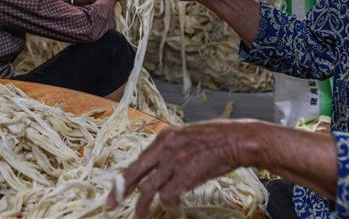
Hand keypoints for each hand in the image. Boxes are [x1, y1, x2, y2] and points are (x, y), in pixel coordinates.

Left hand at [106, 120, 258, 217]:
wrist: (237, 140)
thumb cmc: (216, 140)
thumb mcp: (187, 137)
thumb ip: (170, 150)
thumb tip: (157, 168)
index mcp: (164, 137)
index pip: (137, 160)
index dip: (125, 177)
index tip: (116, 190)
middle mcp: (165, 147)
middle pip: (135, 173)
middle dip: (120, 191)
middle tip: (111, 205)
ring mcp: (174, 161)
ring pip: (148, 189)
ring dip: (142, 206)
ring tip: (139, 217)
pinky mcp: (185, 175)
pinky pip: (168, 195)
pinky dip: (168, 203)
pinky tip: (173, 204)